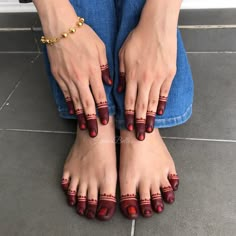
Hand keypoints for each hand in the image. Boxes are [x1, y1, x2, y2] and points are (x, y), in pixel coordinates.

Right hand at [36, 1, 111, 137]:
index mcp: (93, 72)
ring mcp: (68, 79)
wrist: (61, 28)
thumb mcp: (101, 48)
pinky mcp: (59, 77)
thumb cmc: (83, 36)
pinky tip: (73, 112)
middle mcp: (80, 78)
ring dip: (81, 116)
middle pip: (88, 103)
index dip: (103, 110)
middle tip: (95, 133)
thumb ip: (105, 68)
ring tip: (84, 127)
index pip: (100, 96)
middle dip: (92, 120)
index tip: (105, 122)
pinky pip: (66, 94)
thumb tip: (110, 83)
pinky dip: (70, 104)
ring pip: (76, 101)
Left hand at [118, 14, 176, 140]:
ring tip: (149, 129)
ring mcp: (159, 78)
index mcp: (132, 76)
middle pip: (141, 105)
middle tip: (139, 136)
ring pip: (153, 102)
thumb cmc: (138, 39)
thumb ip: (121, 74)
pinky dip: (161, 104)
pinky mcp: (169, 74)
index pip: (129, 101)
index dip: (128, 116)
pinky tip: (158, 113)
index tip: (128, 127)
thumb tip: (118, 90)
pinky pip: (164, 93)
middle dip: (139, 122)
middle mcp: (145, 80)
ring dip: (150, 117)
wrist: (157, 27)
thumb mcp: (122, 55)